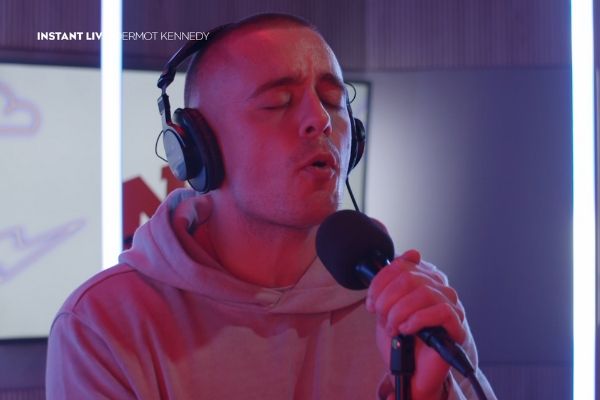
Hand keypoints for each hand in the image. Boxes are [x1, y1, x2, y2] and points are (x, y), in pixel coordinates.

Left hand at [366, 250, 465, 399]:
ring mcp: (451, 305)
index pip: (401, 265)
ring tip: (393, 328)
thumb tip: (412, 253)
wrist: (410, 371)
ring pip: (422, 293)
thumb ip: (394, 280)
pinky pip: (439, 311)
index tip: (371, 303)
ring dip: (399, 313)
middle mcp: (440, 288)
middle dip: (387, 300)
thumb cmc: (401, 338)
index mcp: (424, 279)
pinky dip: (416, 320)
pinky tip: (407, 330)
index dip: (380, 283)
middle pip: (408, 278)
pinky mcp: (457, 325)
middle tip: (381, 318)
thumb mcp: (389, 305)